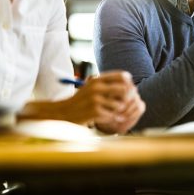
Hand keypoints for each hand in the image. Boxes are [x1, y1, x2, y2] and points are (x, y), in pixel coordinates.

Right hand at [19, 71, 144, 133]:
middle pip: (125, 89)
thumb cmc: (81, 100)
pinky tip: (103, 118)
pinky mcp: (94, 111)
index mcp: (97, 79)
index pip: (123, 76)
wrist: (64, 112)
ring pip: (120, 105)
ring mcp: (96, 99)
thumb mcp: (91, 87)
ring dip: (117, 111)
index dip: (129, 84)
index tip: (127, 91)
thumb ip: (107, 84)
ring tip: (110, 113)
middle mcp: (97, 87)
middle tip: (124, 105)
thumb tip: (129, 85)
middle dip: (127, 98)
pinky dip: (110, 118)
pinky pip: (112, 115)